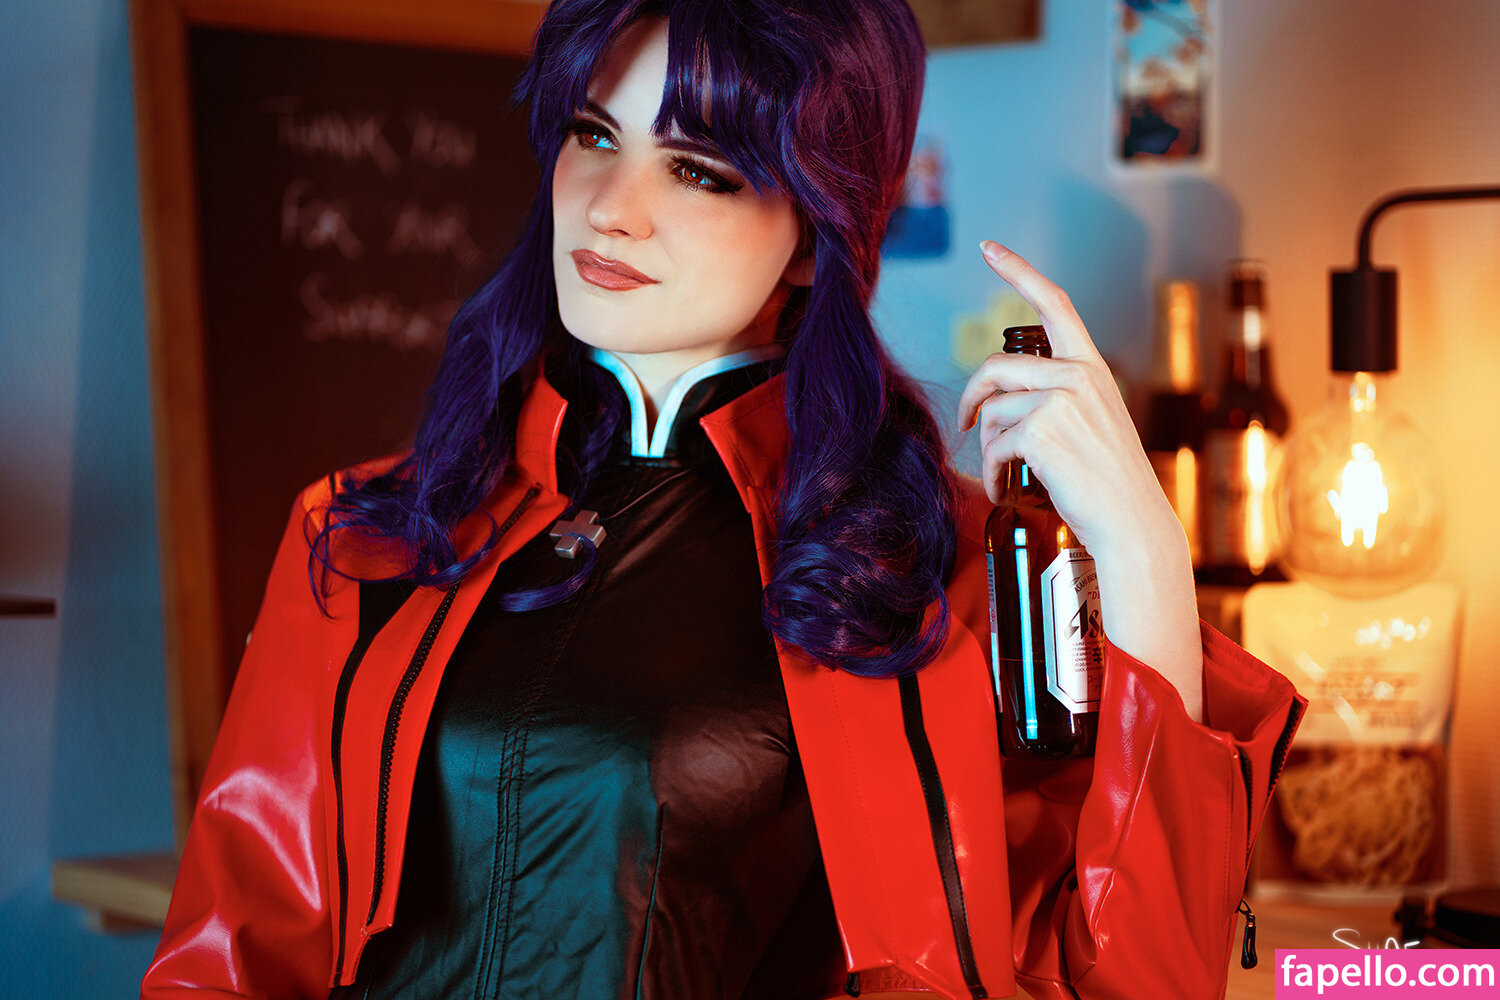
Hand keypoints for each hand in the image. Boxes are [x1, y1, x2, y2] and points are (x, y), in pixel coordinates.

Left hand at [956, 240, 1204, 722]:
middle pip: (995, 368)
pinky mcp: (1042, 431)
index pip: (1055, 303)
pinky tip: (1002, 488)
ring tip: (1002, 473)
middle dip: (970, 397)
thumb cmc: (1107, 482)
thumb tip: (996, 398)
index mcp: (1091, 367)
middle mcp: (1079, 374)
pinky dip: (989, 471)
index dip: (1018, 270)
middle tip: (962, 424)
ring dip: (985, 447)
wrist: (1132, 524)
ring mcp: (1061, 400)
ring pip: (990, 411)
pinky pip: (992, 444)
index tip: (988, 246)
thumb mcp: (1090, 424)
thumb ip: (1054, 398)